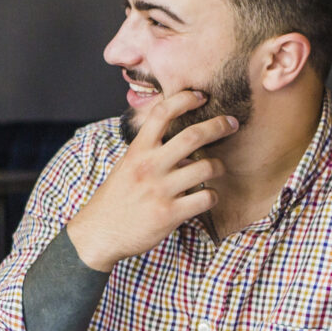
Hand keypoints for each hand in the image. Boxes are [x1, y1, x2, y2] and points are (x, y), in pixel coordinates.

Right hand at [64, 90, 238, 268]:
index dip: (184, 99)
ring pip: (207, 167)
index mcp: (137, 151)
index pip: (161, 113)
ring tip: (217, 168)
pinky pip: (207, 198)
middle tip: (232, 123)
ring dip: (219, 166)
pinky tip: (207, 196)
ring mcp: (161, 191)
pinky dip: (213, 196)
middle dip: (219, 125)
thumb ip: (150, 151)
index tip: (200, 96)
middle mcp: (149, 167)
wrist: (99, 233)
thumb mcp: (126, 166)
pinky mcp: (170, 214)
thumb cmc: (115, 198)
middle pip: (193, 136)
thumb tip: (182, 144)